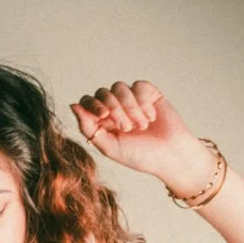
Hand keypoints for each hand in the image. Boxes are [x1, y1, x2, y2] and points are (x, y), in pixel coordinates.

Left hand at [70, 81, 216, 197]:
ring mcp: (131, 100)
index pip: (88, 102)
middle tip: (128, 128)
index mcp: (102, 122)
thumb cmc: (141, 156)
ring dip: (130, 107)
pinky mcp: (148, 94)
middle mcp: (115, 108)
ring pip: (120, 87)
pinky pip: (138, 86)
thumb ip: (89, 128)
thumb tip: (73, 105)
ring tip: (141, 126)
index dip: (92, 104)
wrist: (171, 156)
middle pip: (103, 93)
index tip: (103, 115)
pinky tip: (151, 118)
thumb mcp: (111, 147)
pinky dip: (143, 102)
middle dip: (115, 108)